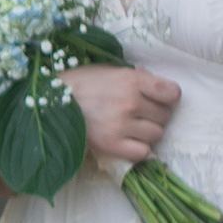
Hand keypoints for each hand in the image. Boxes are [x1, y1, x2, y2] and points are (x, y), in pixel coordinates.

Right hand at [64, 64, 182, 170]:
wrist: (49, 104)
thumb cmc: (79, 83)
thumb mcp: (107, 70)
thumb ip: (133, 75)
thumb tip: (153, 80)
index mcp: (131, 80)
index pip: (172, 93)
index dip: (167, 97)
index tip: (158, 99)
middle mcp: (130, 102)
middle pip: (165, 116)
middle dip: (155, 115)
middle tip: (138, 115)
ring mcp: (121, 125)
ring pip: (156, 135)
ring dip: (147, 133)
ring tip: (130, 128)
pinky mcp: (111, 145)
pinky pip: (143, 153)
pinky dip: (137, 149)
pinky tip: (126, 142)